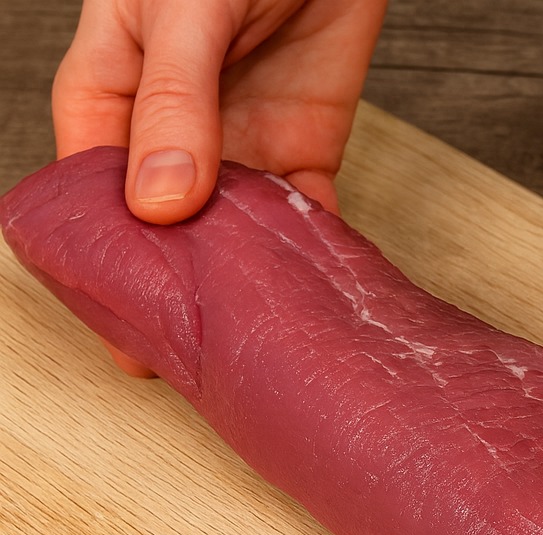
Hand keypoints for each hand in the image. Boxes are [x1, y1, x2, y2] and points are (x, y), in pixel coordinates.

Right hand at [52, 0, 386, 372]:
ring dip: (240, 281)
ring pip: (233, 230)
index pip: (95, 183)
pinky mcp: (304, 145)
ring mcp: (242, 141)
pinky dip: (307, 253)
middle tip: (179, 354)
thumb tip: (161, 204)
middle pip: (163, 223)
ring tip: (242, 340)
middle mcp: (178, 126)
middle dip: (170, 284)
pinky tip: (307, 295)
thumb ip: (173, 101)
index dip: (105, 252)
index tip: (118, 314)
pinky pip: (300, 213)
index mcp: (118, 87)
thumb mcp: (183, 10)